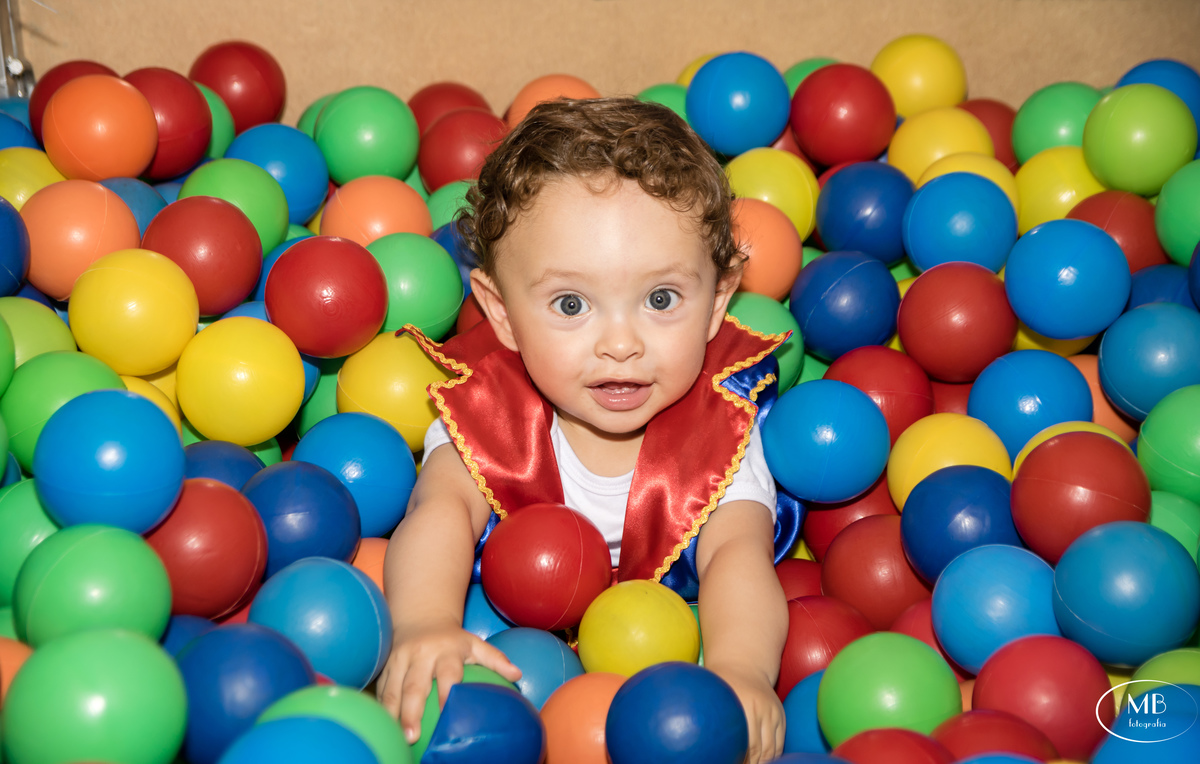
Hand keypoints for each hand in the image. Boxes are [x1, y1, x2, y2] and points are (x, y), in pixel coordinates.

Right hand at [375, 622, 521, 743]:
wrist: (420, 617)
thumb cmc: (453, 640)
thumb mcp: (475, 643)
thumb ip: (495, 659)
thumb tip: (517, 675)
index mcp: (445, 650)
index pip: (448, 672)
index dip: (448, 691)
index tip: (448, 712)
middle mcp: (420, 655)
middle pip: (414, 686)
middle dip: (411, 712)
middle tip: (412, 736)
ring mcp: (398, 660)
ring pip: (391, 690)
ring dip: (391, 715)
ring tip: (394, 737)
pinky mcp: (384, 666)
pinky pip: (381, 690)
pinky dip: (381, 709)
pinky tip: (385, 728)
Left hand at [709, 664, 785, 763]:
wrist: (742, 666)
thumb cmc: (720, 685)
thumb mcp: (713, 698)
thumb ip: (710, 722)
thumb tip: (702, 748)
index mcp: (741, 706)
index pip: (744, 747)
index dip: (739, 760)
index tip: (731, 762)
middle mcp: (759, 710)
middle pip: (758, 752)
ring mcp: (772, 713)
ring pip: (771, 751)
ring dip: (762, 763)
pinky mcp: (780, 715)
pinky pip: (779, 743)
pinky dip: (772, 757)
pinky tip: (761, 761)